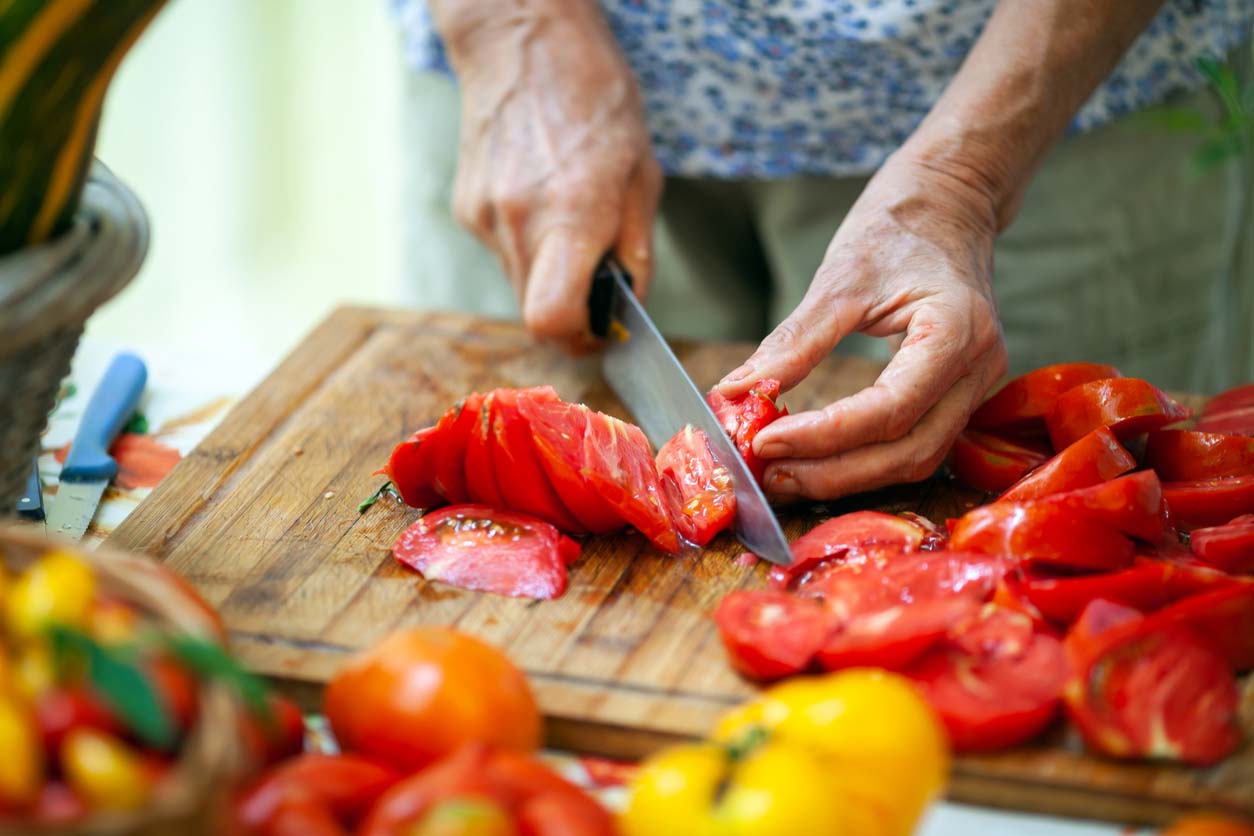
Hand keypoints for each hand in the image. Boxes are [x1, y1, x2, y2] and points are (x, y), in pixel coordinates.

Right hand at [439, 4, 660, 350]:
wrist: (522, 41)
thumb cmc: (595, 97)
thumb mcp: (642, 176)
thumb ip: (634, 251)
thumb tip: (627, 307)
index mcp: (570, 215)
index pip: (552, 320)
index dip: (579, 340)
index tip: (601, 331)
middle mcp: (518, 222)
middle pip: (534, 312)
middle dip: (570, 310)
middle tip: (596, 283)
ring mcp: (484, 216)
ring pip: (518, 284)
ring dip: (549, 274)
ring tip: (570, 221)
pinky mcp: (466, 208)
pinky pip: (502, 250)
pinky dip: (527, 244)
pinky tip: (541, 198)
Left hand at [716, 154, 1008, 500]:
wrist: (949, 204)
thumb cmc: (898, 229)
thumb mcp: (840, 278)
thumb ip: (793, 343)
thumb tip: (735, 392)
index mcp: (956, 331)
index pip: (890, 409)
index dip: (826, 436)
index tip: (765, 442)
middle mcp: (978, 369)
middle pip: (909, 451)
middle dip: (833, 472)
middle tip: (769, 474)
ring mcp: (975, 387)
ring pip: (915, 459)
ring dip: (847, 476)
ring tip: (784, 475)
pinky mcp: (957, 396)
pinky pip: (915, 445)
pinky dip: (865, 460)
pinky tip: (818, 460)